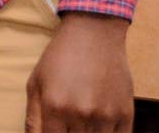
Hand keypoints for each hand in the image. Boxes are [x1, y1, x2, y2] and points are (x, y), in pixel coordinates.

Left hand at [26, 12, 132, 132]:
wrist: (94, 34)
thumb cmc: (60, 57)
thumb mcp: (35, 82)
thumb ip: (33, 117)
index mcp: (55, 106)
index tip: (55, 130)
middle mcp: (81, 114)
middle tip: (67, 124)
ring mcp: (106, 116)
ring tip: (81, 122)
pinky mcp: (126, 114)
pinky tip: (98, 126)